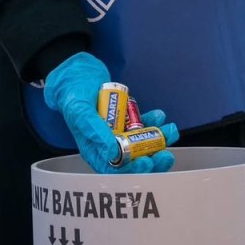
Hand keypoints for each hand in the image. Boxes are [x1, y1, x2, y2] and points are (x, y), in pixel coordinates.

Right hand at [43, 52, 178, 173]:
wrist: (78, 73)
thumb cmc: (73, 94)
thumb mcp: (80, 110)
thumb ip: (93, 130)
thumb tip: (111, 153)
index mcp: (94, 150)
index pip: (114, 170)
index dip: (132, 171)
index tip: (147, 163)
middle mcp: (107, 145)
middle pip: (132, 160)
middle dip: (152, 159)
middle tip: (166, 153)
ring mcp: (119, 133)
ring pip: (141, 143)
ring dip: (158, 139)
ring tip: (171, 130)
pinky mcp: (126, 120)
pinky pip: (142, 126)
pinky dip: (153, 122)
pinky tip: (159, 115)